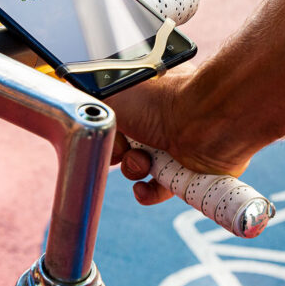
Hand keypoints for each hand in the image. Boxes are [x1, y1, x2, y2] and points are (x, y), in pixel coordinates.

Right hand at [106, 63, 251, 205]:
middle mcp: (159, 121)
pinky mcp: (186, 171)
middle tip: (124, 148)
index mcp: (144, 98)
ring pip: (139, 168)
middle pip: (124, 146)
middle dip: (118, 151)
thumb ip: (93, 101)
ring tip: (144, 162)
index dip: (107, 130)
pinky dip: (148, 193)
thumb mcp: (113, 93)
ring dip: (133, 169)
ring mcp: (173, 147)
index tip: (105, 134)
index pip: (116, 119)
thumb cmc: (163, 100)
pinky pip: (159, 190)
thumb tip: (79, 102)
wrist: (205, 121)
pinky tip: (144, 188)